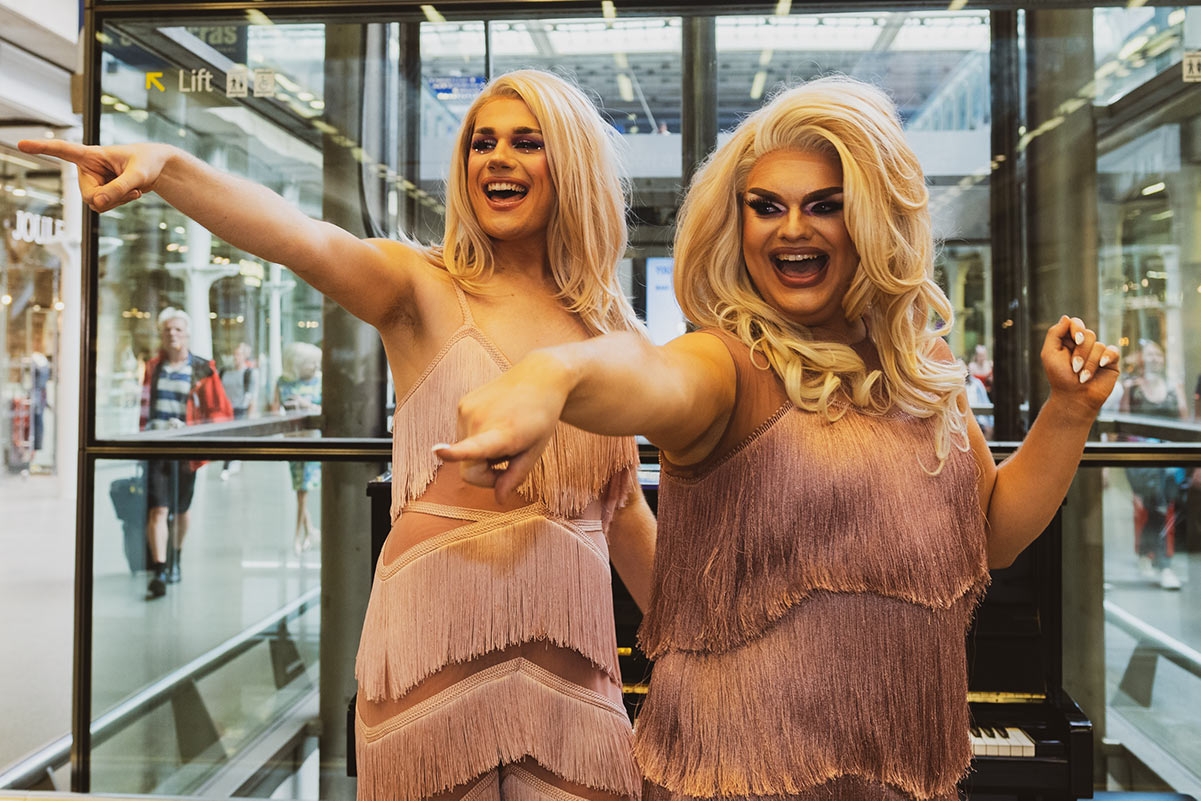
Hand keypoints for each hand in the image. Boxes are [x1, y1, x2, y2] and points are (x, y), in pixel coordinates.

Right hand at [17, 139, 174, 212]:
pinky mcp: (99, 191)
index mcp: (91, 154)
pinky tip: (133, 193)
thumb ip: (119, 189)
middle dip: (111, 198)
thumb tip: (96, 203)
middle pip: (88, 195)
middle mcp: (87, 168)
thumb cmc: (147, 163)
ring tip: (135, 189)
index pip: (63, 150)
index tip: (22, 144)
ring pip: (96, 204)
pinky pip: (104, 207)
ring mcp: (92, 181)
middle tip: (133, 189)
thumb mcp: (138, 176)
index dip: (42, 148)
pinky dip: (121, 204)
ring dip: (119, 202)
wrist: (158, 169)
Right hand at [434, 352, 570, 502]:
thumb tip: (498, 498)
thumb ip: (516, 477)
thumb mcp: (535, 451)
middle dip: (487, 473)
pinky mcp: (462, 404)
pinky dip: (478, 437)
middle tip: (511, 459)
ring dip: (483, 453)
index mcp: (503, 433)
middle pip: (469, 469)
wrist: (540, 378)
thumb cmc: (541, 417)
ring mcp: (467, 410)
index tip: (438, 451)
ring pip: (464, 452)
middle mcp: (480, 420)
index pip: (475, 446)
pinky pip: (464, 436)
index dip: (455, 452)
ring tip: (504, 433)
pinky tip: (497, 422)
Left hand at [1042, 316, 1119, 412]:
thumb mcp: (1049, 354)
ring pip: (1099, 345)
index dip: (1076, 329)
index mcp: (1069, 341)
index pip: (1075, 323)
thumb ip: (1055, 334)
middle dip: (1081, 352)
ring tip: (1082, 377)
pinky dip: (1105, 358)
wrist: (1074, 398)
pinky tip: (1100, 366)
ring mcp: (1098, 352)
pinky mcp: (1110, 361)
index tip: (1075, 340)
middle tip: (1074, 367)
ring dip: (1089, 363)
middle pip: (1088, 334)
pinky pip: (1113, 351)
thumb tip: (1066, 317)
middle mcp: (1084, 345)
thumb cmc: (1059, 377)